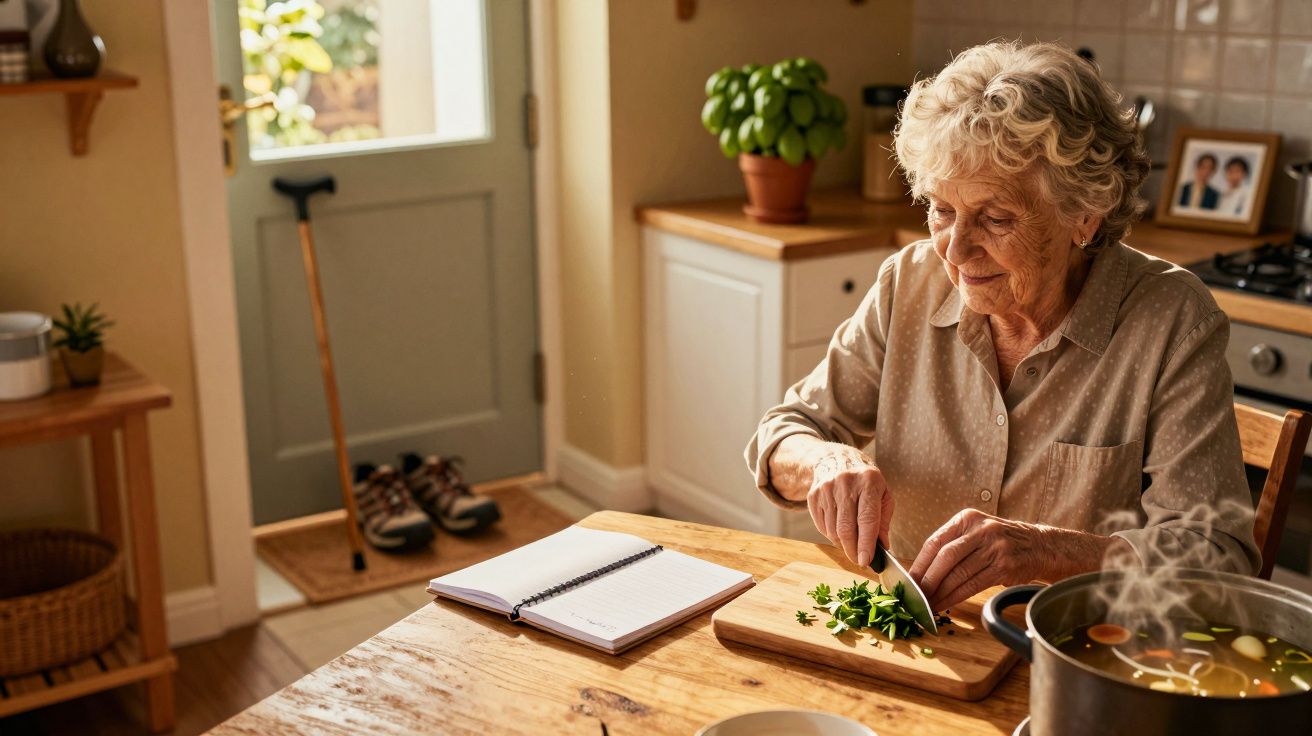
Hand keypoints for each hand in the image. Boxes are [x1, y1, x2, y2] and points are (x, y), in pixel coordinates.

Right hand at [807, 446, 893, 567]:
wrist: (837, 458)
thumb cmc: (866, 480)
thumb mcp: (883, 494)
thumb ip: (883, 522)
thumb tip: (882, 548)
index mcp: (868, 482)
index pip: (867, 519)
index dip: (866, 544)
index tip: (866, 562)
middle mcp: (846, 483)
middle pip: (846, 528)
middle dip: (853, 550)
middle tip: (859, 561)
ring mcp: (827, 489)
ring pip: (832, 530)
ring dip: (842, 544)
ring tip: (851, 544)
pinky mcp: (814, 495)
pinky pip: (821, 526)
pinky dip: (831, 535)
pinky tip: (839, 531)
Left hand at [907, 509, 1052, 610]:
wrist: (1039, 546)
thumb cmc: (1000, 541)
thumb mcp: (977, 530)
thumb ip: (953, 543)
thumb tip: (921, 570)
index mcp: (967, 519)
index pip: (935, 541)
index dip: (919, 563)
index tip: (908, 580)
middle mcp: (980, 530)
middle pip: (945, 557)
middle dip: (927, 580)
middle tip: (915, 595)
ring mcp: (994, 548)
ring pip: (959, 574)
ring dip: (940, 593)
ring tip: (928, 604)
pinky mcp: (1004, 567)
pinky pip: (973, 585)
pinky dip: (955, 598)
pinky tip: (945, 604)